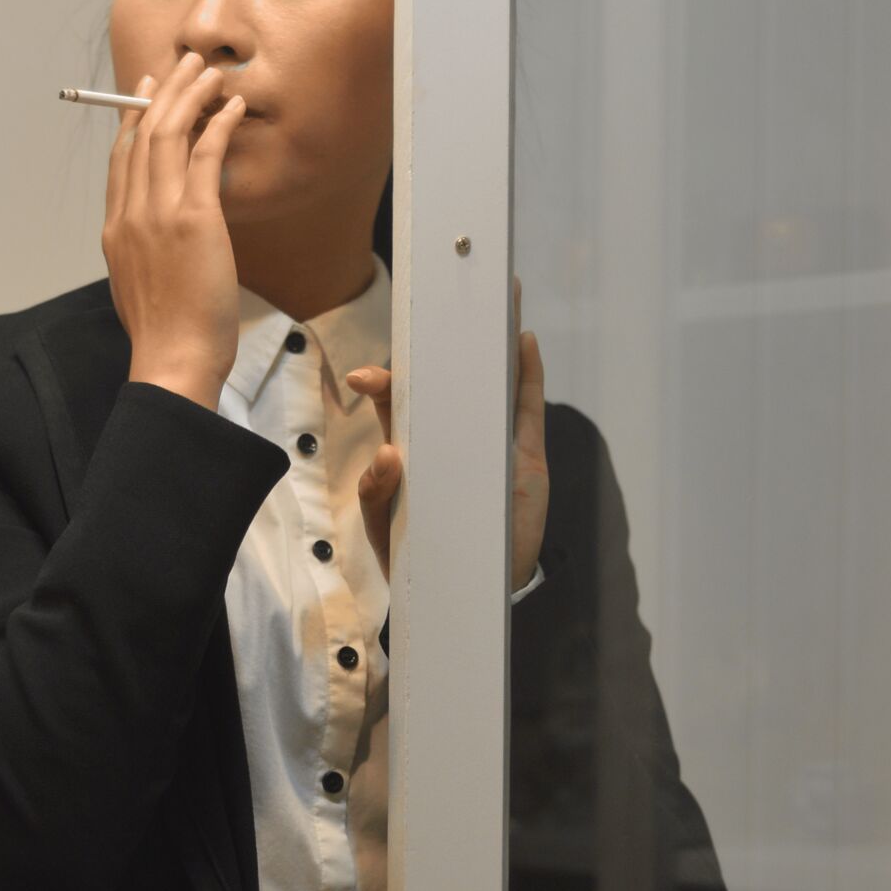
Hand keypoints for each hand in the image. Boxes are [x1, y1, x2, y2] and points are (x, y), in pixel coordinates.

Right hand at [103, 50, 248, 408]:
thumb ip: (142, 254)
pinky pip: (203, 156)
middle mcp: (130, 214)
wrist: (171, 360)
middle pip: (142, 136)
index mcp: (115, 231)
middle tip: (182, 65)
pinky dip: (218, 124)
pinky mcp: (193, 219)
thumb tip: (160, 241)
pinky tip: (232, 106)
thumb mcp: (138, 287)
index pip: (121, 160)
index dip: (133, 120)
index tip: (145, 94)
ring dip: (190, 96)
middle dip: (163, 92)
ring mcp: (158, 214)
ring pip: (169, 135)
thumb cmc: (164, 336)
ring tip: (209, 72)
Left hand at [345, 275, 548, 589]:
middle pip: (446, 377)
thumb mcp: (389, 526)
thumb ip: (381, 494)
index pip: (396, 404)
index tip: (364, 377)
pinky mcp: (524, 457)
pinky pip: (527, 408)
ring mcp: (490, 442)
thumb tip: (388, 455)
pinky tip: (522, 340)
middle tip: (441, 299)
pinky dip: (526, 373)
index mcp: (411, 447)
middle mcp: (450, 435)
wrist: (468, 592)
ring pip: (491, 381)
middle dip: (444, 338)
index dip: (383, 383)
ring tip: (496, 297)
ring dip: (494, 339)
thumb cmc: (417, 555)